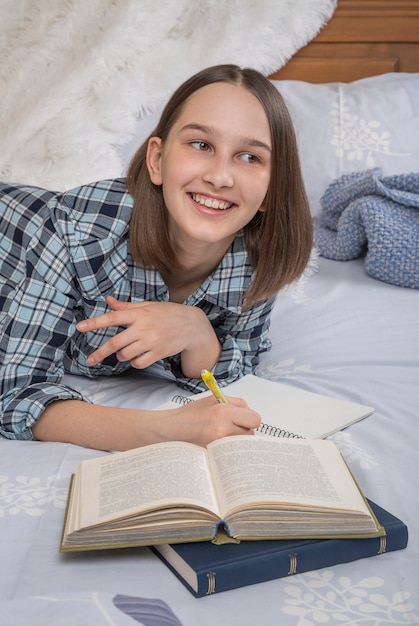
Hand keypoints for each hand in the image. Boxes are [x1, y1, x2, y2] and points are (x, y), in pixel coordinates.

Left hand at [77, 296, 219, 373]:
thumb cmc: (168, 313)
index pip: (113, 317)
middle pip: (115, 343)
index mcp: (139, 313)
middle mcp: (144, 327)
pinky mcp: (158, 353)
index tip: (80, 327)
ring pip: (126, 354)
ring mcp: (151, 341)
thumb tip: (108, 301)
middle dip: (100, 352)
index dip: (95, 322)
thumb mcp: (148, 306)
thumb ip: (126, 307)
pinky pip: (138, 363)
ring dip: (122, 355)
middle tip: (90, 359)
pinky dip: (135, 362)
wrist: (192, 325)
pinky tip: (138, 356)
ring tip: (128, 350)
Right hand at [157, 395, 261, 446]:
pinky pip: (231, 454)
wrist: (171, 430)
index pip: (255, 419)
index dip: (250, 418)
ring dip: (237, 440)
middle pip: (251, 434)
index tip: (245, 418)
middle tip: (233, 426)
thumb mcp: (213, 400)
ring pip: (242, 445)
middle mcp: (223, 429)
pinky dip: (229, 450)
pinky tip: (220, 444)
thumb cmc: (190, 414)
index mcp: (224, 412)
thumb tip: (250, 411)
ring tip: (225, 435)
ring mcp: (219, 445)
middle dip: (244, 429)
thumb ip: (235, 403)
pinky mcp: (214, 456)